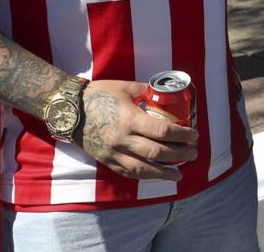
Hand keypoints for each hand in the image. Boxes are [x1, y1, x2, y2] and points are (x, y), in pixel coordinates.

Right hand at [76, 80, 197, 180]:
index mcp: (130, 120)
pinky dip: (145, 176)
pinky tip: (156, 176)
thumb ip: (147, 91)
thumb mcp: (126, 87)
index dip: (182, 135)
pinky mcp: (106, 160)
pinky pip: (128, 172)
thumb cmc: (98, 94)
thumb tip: (166, 92)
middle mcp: (123, 140)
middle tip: (194, 153)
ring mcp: (114, 153)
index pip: (163, 132)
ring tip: (179, 174)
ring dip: (164, 173)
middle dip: (179, 155)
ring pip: (143, 169)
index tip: (195, 135)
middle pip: (157, 153)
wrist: (69, 110)